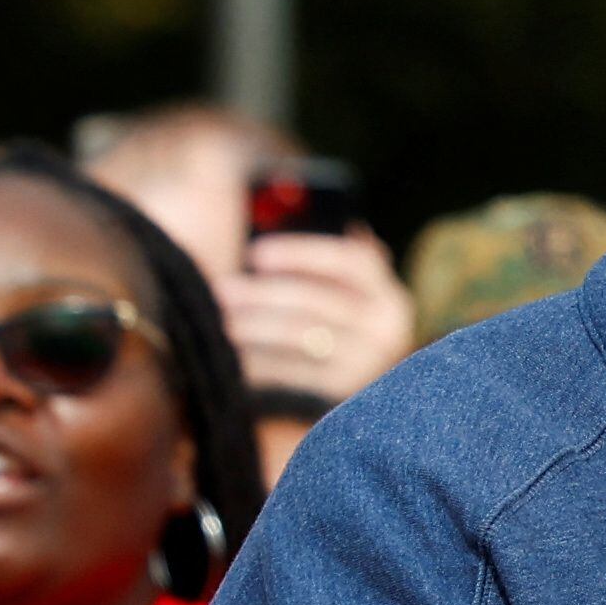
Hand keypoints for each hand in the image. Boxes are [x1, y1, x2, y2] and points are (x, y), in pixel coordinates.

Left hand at [222, 227, 414, 403]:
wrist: (346, 403)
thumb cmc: (322, 326)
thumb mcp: (329, 290)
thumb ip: (311, 251)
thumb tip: (266, 201)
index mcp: (384, 291)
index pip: (351, 261)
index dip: (302, 253)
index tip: (255, 253)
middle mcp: (387, 327)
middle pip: (319, 302)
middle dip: (263, 294)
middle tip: (221, 289)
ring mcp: (369, 363)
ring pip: (302, 337)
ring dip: (254, 327)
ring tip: (219, 321)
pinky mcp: (344, 395)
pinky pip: (293, 374)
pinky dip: (259, 364)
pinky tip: (232, 357)